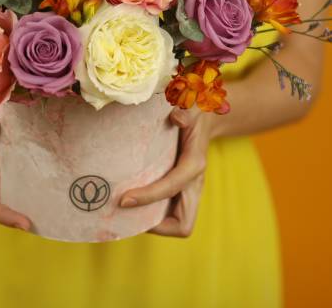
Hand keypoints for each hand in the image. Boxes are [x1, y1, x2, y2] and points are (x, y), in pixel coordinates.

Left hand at [120, 106, 215, 237]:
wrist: (207, 116)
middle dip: (156, 225)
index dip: (148, 197)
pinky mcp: (182, 189)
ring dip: (153, 223)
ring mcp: (189, 189)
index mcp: (194, 164)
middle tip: (127, 215)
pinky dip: (152, 213)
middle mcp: (194, 183)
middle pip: (183, 224)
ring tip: (125, 212)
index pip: (171, 187)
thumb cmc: (194, 110)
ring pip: (177, 223)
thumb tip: (176, 117)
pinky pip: (169, 212)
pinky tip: (132, 199)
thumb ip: (185, 111)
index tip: (124, 199)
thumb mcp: (191, 106)